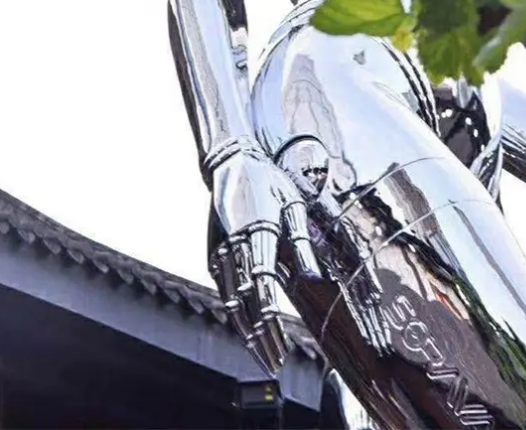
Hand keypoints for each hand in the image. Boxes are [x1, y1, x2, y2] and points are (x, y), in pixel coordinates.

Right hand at [208, 146, 321, 372]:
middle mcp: (236, 243)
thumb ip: (302, 242)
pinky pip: (221, 288)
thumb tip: (313, 277)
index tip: (283, 342)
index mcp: (259, 231)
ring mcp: (220, 248)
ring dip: (246, 329)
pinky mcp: (212, 251)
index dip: (271, 316)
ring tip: (262, 353)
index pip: (263, 282)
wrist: (231, 162)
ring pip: (230, 299)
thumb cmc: (270, 183)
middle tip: (276, 362)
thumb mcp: (293, 204)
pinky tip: (246, 325)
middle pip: (246, 300)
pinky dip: (233, 310)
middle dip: (261, 334)